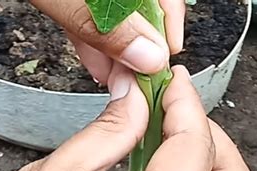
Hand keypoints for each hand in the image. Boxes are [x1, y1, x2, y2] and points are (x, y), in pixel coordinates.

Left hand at [30, 0, 184, 83]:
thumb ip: (104, 25)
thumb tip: (145, 55)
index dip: (166, 29)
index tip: (159, 64)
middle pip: (141, 5)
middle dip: (138, 44)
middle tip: (135, 78)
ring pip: (115, 12)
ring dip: (114, 46)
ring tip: (113, 76)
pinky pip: (90, 10)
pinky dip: (91, 35)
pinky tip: (94, 60)